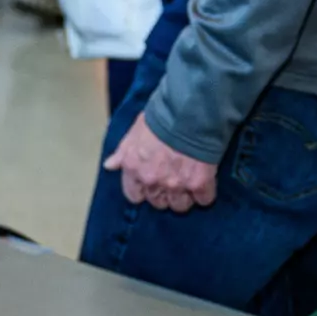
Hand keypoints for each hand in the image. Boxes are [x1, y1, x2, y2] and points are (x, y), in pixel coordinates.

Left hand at [102, 111, 217, 210]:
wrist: (189, 110)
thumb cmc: (161, 116)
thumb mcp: (134, 131)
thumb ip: (122, 152)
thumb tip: (109, 166)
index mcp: (134, 168)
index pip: (134, 195)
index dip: (144, 190)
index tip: (151, 184)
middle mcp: (152, 180)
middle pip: (158, 202)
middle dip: (165, 193)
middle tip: (174, 179)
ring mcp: (175, 185)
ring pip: (180, 205)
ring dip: (185, 196)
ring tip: (190, 182)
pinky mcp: (198, 184)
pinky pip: (204, 199)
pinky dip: (206, 193)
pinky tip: (207, 180)